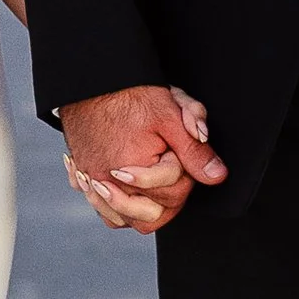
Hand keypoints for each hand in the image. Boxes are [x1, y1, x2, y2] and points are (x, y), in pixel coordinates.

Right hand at [60, 85, 226, 234]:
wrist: (93, 79)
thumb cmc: (129, 94)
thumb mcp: (170, 117)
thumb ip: (195, 151)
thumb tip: (216, 175)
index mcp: (131, 173)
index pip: (173, 197)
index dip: (185, 176)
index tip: (178, 152)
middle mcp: (107, 184)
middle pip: (150, 217)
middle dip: (167, 197)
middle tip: (170, 167)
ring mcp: (91, 182)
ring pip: (122, 220)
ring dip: (141, 207)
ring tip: (152, 183)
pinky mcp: (81, 175)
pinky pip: (100, 208)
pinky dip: (114, 205)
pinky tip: (126, 189)